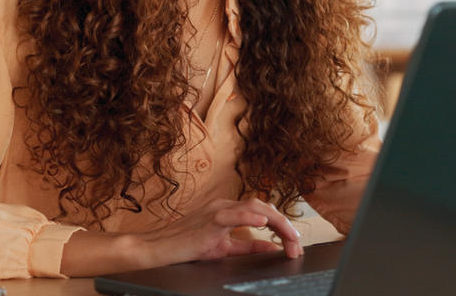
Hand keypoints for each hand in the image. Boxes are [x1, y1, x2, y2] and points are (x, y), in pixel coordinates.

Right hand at [138, 198, 302, 265]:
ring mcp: (216, 210)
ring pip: (253, 207)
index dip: (282, 226)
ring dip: (275, 222)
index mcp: (228, 210)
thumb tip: (270, 247)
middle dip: (284, 225)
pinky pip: (231, 215)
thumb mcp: (223, 248)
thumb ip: (247, 246)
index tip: (293, 244)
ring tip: (290, 236)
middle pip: (263, 207)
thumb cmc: (185, 246)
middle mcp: (225, 205)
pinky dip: (248, 217)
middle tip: (297, 245)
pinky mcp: (207, 221)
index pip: (263, 212)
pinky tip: (263, 222)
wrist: (158, 248)